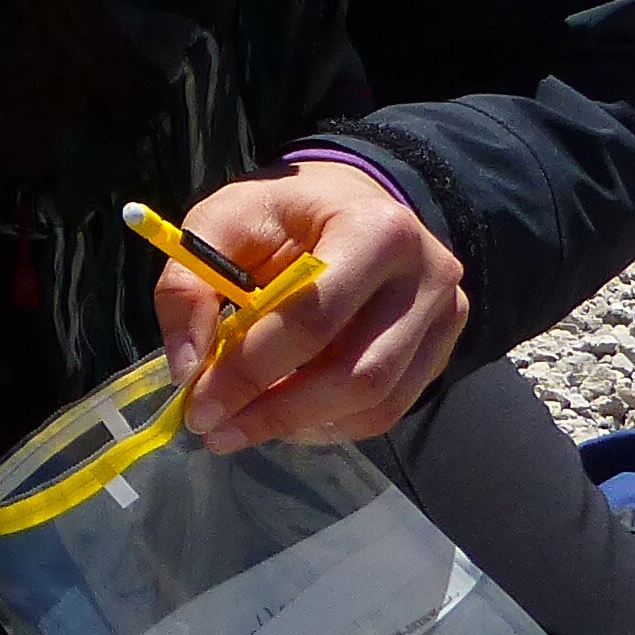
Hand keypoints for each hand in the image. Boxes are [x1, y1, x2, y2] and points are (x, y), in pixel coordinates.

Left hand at [154, 160, 468, 453]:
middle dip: (277, 411)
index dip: (251, 370)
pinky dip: (330, 424)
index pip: (313, 319)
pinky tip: (288, 413)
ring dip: (301, 425)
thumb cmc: (284, 215)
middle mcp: (427, 276)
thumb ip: (190, 285)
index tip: (199, 407)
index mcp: (375, 230)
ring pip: (376, 403)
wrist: (350, 203)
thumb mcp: (222, 223)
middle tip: (217, 430)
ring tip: (245, 423)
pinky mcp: (443, 348)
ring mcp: (445, 316)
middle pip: (356, 373)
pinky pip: (388, 409)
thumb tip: (189, 369)